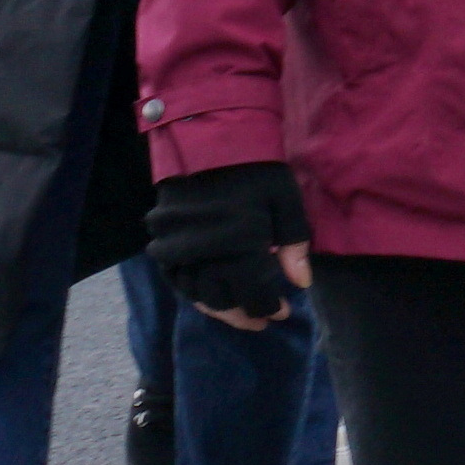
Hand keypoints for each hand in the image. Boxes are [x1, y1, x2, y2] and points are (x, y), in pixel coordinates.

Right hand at [144, 159, 315, 329]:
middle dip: (243, 315)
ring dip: (217, 308)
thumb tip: (301, 284)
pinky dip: (192, 293)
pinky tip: (207, 295)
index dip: (269, 309)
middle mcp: (207, 256)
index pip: (254, 295)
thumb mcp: (286, 201)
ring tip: (236, 312)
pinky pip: (175, 281)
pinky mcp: (163, 246)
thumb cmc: (254, 172)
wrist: (207, 144)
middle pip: (223, 302)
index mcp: (241, 247)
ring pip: (196, 295)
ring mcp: (181, 253)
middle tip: (259, 321)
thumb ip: (294, 244)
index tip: (282, 313)